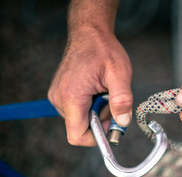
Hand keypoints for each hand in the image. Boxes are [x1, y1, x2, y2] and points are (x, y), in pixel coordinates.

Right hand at [48, 28, 132, 145]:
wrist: (89, 33)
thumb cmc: (103, 50)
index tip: (110, 124)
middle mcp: (59, 99)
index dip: (96, 138)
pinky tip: (95, 88)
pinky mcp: (60, 93)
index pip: (77, 136)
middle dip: (100, 119)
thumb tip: (123, 122)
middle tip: (109, 97)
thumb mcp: (119, 73)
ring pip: (80, 119)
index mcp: (71, 98)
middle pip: (81, 128)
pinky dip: (90, 104)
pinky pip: (77, 109)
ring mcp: (58, 96)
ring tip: (102, 89)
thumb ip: (122, 100)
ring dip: (96, 111)